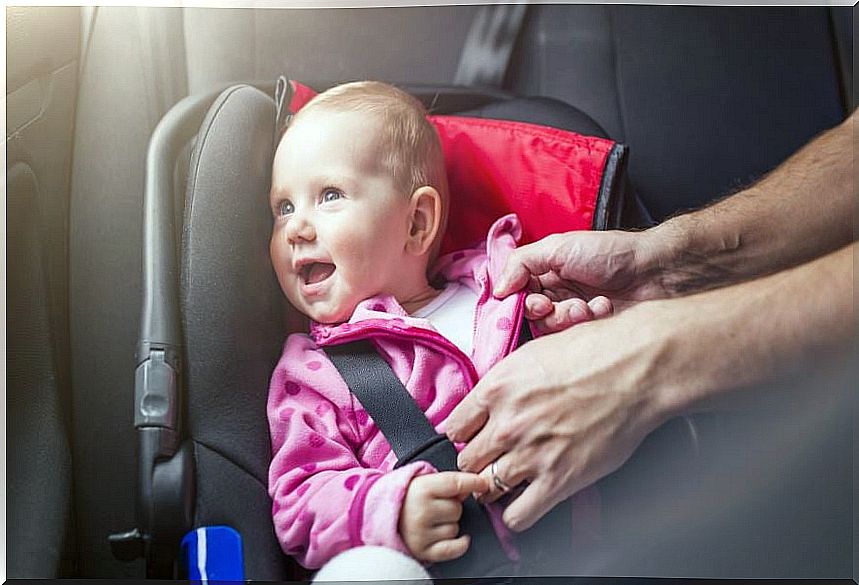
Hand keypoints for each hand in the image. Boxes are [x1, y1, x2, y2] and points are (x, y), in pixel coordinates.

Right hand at [399, 471, 488, 562]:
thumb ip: (448, 482)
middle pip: (457, 508)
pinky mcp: (422, 550)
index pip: (455, 484)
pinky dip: (459, 544)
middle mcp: (421, 510)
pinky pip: (452, 548)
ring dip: (449, 525)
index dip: (472, 482)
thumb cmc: (407, 498)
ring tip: (433, 521)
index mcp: (422, 489)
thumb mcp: (423, 482)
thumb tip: (473, 486)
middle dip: (452, 507)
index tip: (483, 484)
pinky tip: (460, 538)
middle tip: (437, 506)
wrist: (381, 516)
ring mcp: (421, 532)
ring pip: (455, 528)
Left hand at [446, 304, 673, 530]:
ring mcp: (531, 454)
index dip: (465, 435)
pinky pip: (518, 516)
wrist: (637, 369)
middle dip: (478, 461)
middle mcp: (507, 424)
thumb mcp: (532, 354)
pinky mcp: (559, 480)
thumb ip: (504, 383)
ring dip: (495, 486)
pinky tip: (526, 501)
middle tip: (494, 458)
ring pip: (486, 488)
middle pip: (467, 460)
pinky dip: (517, 514)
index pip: (454, 428)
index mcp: (496, 389)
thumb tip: (487, 402)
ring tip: (510, 479)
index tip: (476, 437)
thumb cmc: (592, 352)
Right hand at [494, 230, 668, 332]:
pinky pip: (575, 337)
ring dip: (569, 318)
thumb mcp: (558, 247)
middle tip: (561, 305)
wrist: (655, 270)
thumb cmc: (610, 252)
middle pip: (532, 317)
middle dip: (547, 313)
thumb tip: (496, 289)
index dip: (522, 303)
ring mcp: (572, 312)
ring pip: (552, 329)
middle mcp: (555, 293)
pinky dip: (589, 323)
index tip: (535, 303)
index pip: (516, 295)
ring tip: (589, 305)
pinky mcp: (590, 330)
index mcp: (544, 273)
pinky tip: (604, 308)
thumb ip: (521, 263)